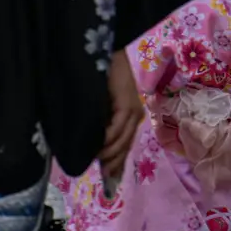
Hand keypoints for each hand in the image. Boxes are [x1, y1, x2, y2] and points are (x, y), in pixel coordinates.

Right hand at [97, 53, 140, 170]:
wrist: (108, 54)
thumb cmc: (102, 76)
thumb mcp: (101, 103)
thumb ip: (101, 121)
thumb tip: (94, 141)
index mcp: (131, 116)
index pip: (126, 143)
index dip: (118, 160)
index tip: (110, 176)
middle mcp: (135, 115)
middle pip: (126, 144)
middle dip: (115, 161)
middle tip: (104, 174)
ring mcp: (132, 110)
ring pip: (123, 139)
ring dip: (110, 152)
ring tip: (97, 161)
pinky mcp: (126, 105)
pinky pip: (117, 127)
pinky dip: (108, 138)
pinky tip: (99, 145)